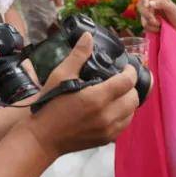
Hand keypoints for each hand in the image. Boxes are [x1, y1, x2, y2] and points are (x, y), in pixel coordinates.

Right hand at [28, 33, 139, 155]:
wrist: (42, 138)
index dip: (131, 71)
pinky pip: (124, 125)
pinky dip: (124, 115)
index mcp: (97, 98)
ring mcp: (108, 130)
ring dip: (128, 101)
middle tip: (121, 79)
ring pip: (132, 113)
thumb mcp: (60, 76)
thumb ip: (78, 56)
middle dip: (131, 86)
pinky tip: (113, 109)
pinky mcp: (106, 140)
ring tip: (118, 94)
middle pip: (134, 98)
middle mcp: (107, 115)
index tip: (126, 67)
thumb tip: (88, 37)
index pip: (128, 82)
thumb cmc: (49, 105)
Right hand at [138, 0, 175, 33]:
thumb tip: (150, 4)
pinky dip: (152, 29)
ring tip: (161, 24)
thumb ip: (162, 3)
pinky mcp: (148, 21)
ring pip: (142, 18)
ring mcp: (148, 12)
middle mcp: (151, 3)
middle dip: (147, 15)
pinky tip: (160, 28)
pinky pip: (145, 26)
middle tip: (156, 21)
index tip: (147, 6)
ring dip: (151, 24)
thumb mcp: (172, 8)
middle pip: (140, 6)